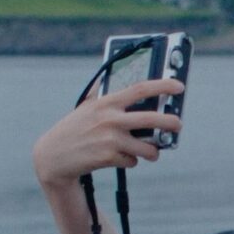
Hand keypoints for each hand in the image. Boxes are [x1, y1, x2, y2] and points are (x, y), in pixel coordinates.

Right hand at [32, 77, 185, 186]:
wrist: (54, 156)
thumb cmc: (74, 128)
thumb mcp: (86, 106)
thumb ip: (104, 93)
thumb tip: (118, 72)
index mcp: (106, 103)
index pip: (140, 89)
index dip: (162, 86)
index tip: (179, 86)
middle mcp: (110, 119)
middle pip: (152, 119)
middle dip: (171, 122)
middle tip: (178, 125)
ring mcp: (110, 139)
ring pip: (148, 147)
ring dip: (153, 152)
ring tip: (150, 152)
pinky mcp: (109, 157)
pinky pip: (133, 161)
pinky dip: (130, 161)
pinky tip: (119, 158)